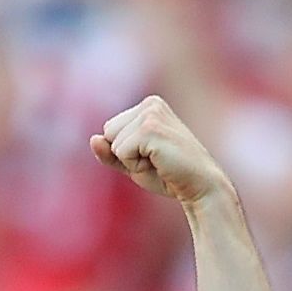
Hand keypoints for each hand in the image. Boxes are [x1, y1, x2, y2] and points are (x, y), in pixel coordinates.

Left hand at [91, 95, 232, 204]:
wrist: (199, 186)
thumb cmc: (167, 174)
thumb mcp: (131, 162)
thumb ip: (109, 152)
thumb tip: (93, 139)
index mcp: (149, 106)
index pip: (109, 129)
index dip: (124, 150)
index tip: (151, 155)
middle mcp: (151, 104)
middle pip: (108, 132)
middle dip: (124, 153)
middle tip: (154, 159)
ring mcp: (151, 114)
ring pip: (112, 142)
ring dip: (130, 160)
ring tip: (157, 160)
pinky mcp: (151, 128)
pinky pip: (120, 151)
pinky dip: (134, 164)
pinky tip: (158, 162)